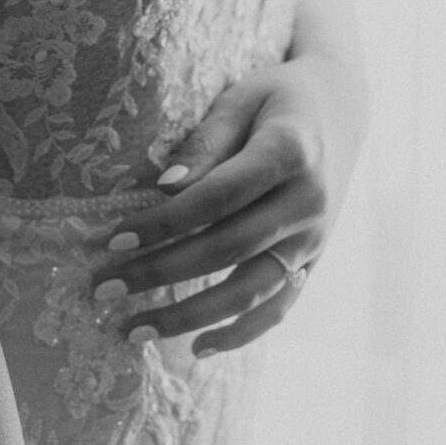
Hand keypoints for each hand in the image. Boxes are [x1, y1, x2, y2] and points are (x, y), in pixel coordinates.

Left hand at [87, 55, 363, 356]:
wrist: (341, 109)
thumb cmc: (276, 96)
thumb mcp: (241, 99)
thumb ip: (207, 142)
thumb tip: (166, 187)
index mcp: (289, 152)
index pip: (218, 197)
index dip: (166, 221)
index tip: (114, 238)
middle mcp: (307, 202)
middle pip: (227, 248)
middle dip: (161, 272)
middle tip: (104, 288)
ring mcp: (314, 238)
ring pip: (250, 290)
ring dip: (190, 316)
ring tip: (133, 331)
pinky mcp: (312, 261)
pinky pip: (278, 308)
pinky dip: (240, 333)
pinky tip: (195, 348)